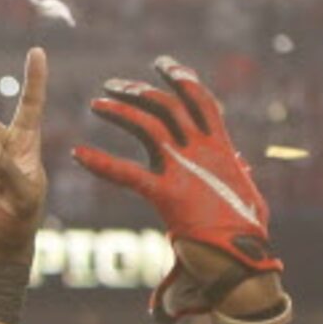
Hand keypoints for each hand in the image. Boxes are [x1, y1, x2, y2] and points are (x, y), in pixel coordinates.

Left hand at [71, 55, 284, 322]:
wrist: (243, 257)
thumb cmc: (245, 230)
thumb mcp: (243, 192)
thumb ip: (236, 175)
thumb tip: (240, 167)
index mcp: (221, 148)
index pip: (201, 102)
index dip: (183, 80)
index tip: (164, 65)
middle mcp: (203, 151)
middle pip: (169, 107)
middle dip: (140, 92)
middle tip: (111, 85)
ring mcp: (186, 169)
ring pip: (150, 127)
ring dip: (121, 111)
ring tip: (96, 103)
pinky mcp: (168, 194)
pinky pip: (127, 175)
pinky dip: (101, 164)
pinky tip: (77, 154)